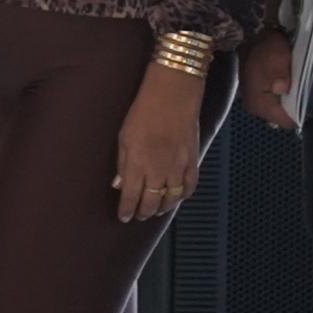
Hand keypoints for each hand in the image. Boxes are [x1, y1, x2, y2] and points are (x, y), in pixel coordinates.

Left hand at [113, 61, 210, 221]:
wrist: (172, 96)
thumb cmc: (144, 112)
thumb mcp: (124, 137)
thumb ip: (123, 163)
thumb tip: (120, 184)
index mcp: (138, 164)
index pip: (131, 196)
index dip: (127, 209)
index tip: (123, 217)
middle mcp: (158, 171)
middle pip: (151, 202)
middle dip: (144, 212)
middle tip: (139, 216)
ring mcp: (177, 167)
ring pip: (171, 198)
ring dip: (162, 207)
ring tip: (155, 211)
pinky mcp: (192, 161)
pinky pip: (189, 186)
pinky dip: (182, 196)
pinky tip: (176, 198)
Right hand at [239, 29, 298, 132]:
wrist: (253, 38)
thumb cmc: (266, 49)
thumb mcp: (276, 58)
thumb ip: (279, 76)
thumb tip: (282, 88)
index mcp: (259, 104)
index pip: (286, 121)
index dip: (299, 114)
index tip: (309, 101)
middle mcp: (256, 109)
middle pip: (283, 118)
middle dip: (296, 108)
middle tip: (304, 92)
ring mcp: (256, 103)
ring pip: (281, 110)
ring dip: (291, 101)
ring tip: (299, 87)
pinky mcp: (259, 97)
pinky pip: (278, 103)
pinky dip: (286, 97)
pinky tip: (291, 85)